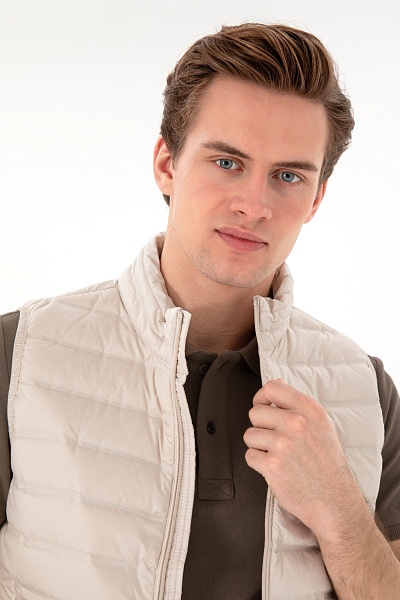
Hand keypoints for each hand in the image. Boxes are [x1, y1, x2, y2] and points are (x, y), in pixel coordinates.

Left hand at [243, 379, 361, 539]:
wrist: (335, 502)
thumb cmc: (327, 464)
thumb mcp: (321, 426)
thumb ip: (297, 405)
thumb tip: (276, 385)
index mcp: (310, 410)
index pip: (272, 387)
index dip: (261, 397)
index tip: (263, 407)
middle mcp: (296, 423)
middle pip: (255, 412)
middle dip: (261, 427)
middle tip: (276, 440)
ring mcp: (283, 444)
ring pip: (249, 435)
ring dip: (259, 446)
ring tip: (279, 456)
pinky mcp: (272, 465)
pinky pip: (250, 456)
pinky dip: (259, 464)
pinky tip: (276, 469)